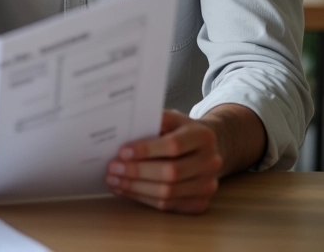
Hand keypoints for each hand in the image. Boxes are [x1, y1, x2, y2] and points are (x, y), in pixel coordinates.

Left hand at [105, 109, 222, 213]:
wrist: (206, 148)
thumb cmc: (180, 130)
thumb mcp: (171, 118)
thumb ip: (152, 120)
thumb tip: (121, 127)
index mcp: (202, 136)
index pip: (174, 145)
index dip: (147, 150)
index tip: (122, 151)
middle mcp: (210, 162)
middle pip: (171, 173)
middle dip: (137, 172)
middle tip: (113, 168)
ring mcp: (207, 186)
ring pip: (168, 193)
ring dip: (136, 188)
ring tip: (114, 180)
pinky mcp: (200, 203)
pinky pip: (168, 205)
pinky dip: (143, 198)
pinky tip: (126, 190)